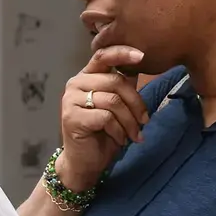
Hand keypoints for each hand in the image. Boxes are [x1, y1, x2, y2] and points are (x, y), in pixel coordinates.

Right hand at [56, 46, 149, 191]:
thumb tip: (140, 64)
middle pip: (115, 82)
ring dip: (130, 120)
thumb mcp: (117, 106)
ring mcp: (71, 100)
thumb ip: (124, 85)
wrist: (84, 162)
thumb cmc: (102, 133)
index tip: (142, 55)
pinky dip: (119, 130)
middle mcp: (75, 84)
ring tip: (134, 134)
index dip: (122, 53)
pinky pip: (105, 117)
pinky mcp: (72, 117)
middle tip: (145, 121)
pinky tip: (120, 139)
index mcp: (86, 77)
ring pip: (113, 101)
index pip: (103, 56)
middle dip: (136, 103)